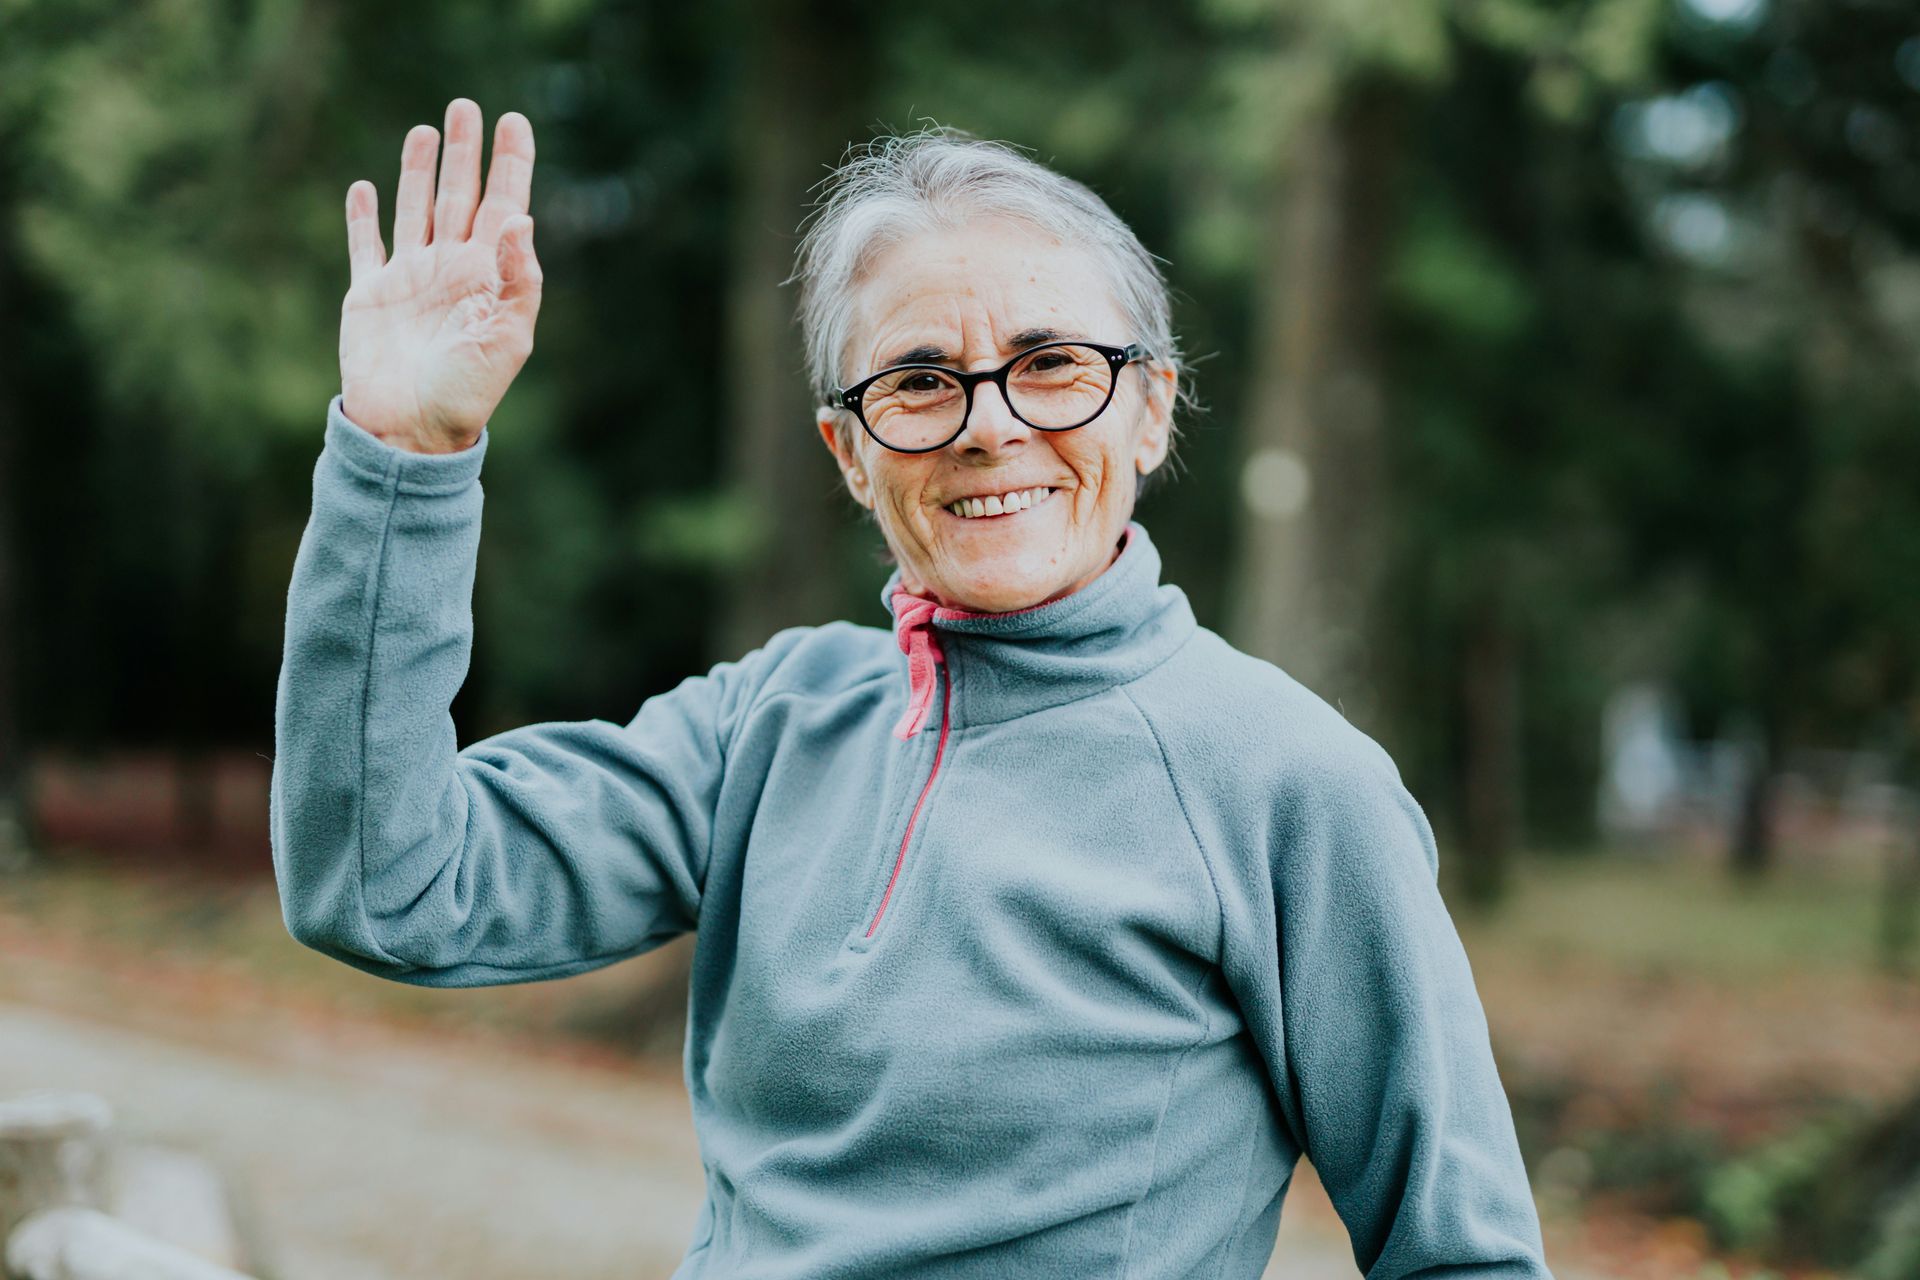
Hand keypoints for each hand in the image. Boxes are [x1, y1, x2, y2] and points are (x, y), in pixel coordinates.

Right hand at [339, 99, 540, 453]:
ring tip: (425, 130)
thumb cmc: (467, 392)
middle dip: (464, 152)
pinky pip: (365, 245)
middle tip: (465, 108)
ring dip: (418, 171)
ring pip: (415, 208)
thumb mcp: (508, 338)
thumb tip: (522, 219)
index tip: (514, 121)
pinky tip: (364, 187)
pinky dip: (362, 216)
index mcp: (488, 276)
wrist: (411, 431)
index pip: (505, 205)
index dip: (511, 163)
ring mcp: (410, 278)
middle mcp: (450, 268)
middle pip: (460, 195)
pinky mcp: (370, 294)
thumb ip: (518, 279)